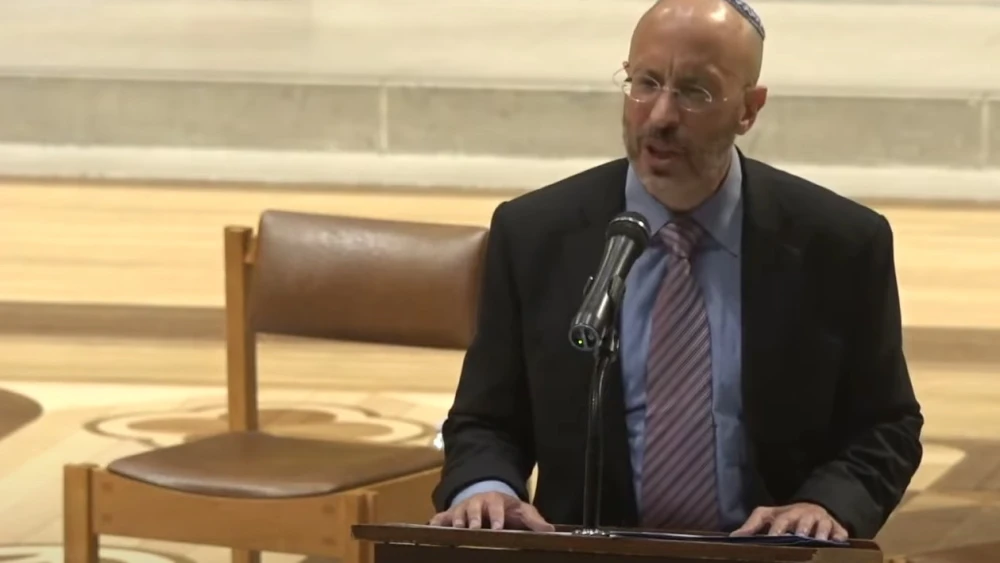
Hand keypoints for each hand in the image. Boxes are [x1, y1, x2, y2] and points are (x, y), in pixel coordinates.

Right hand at [429, 491, 554, 530]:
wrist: (488, 498)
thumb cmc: (507, 508)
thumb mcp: (522, 511)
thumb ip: (535, 521)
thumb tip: (551, 531)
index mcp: (494, 500)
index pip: (496, 507)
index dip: (496, 517)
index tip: (498, 527)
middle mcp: (476, 503)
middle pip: (473, 509)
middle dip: (473, 519)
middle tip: (474, 529)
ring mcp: (462, 509)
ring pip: (457, 513)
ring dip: (455, 521)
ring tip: (455, 530)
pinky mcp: (451, 515)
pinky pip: (441, 517)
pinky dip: (435, 521)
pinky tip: (430, 527)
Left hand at [730, 503, 847, 541]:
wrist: (813, 509)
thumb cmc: (787, 516)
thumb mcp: (769, 516)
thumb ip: (752, 526)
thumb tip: (734, 537)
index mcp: (788, 514)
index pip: (781, 520)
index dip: (777, 529)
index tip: (773, 538)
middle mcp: (805, 515)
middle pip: (803, 521)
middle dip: (801, 528)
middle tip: (798, 536)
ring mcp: (822, 521)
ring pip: (823, 526)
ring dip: (820, 532)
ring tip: (818, 540)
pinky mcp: (837, 528)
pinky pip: (840, 532)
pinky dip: (839, 536)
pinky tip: (838, 542)